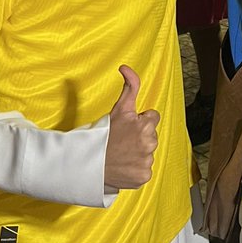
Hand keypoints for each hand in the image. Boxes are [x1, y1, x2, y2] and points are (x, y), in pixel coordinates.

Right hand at [104, 66, 159, 188]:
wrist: (89, 163)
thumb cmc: (104, 134)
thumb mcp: (119, 108)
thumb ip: (130, 85)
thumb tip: (125, 66)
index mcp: (146, 124)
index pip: (153, 118)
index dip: (140, 121)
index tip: (127, 127)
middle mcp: (149, 142)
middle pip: (151, 135)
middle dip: (140, 136)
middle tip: (123, 141)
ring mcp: (146, 160)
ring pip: (148, 152)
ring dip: (138, 153)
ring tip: (122, 154)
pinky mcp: (143, 176)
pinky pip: (145, 169)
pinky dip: (136, 169)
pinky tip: (124, 166)